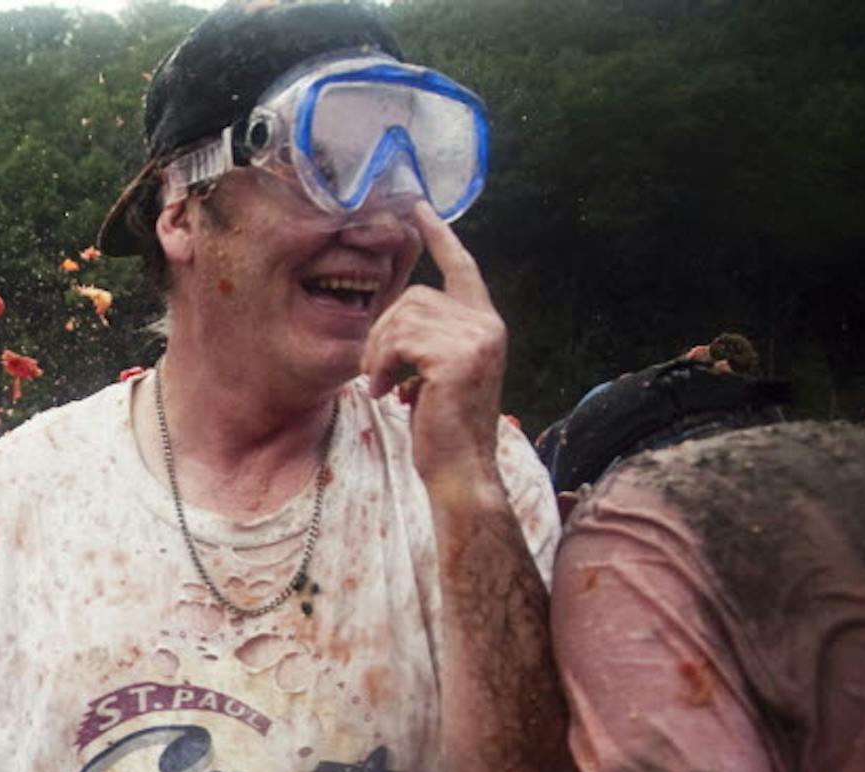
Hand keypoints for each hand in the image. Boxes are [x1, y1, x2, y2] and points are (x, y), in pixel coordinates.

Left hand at [360, 203, 506, 491]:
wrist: (460, 469)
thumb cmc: (442, 428)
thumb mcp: (434, 374)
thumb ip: (425, 340)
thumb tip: (393, 321)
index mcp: (485, 324)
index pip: (463, 268)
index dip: (440, 237)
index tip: (421, 208)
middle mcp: (487, 324)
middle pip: (413, 297)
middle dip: (382, 333)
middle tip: (377, 374)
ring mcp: (477, 338)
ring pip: (401, 318)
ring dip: (379, 353)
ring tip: (383, 386)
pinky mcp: (457, 357)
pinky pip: (399, 341)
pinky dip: (382, 366)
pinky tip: (387, 393)